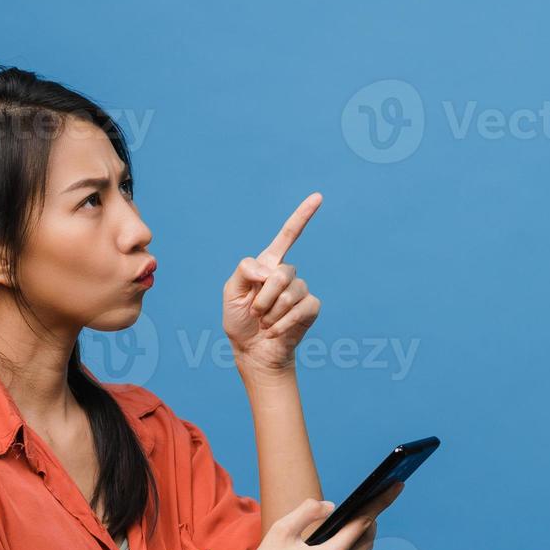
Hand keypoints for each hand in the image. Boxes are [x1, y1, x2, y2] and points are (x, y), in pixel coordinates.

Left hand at [223, 192, 324, 376]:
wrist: (253, 352)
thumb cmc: (240, 321)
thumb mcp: (231, 292)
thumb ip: (244, 271)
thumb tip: (269, 268)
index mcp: (268, 265)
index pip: (288, 235)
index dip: (303, 216)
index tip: (318, 197)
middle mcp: (287, 274)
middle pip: (281, 272)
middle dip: (263, 297)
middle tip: (256, 312)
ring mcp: (301, 290)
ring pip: (290, 292)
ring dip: (271, 313)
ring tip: (265, 322)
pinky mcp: (311, 308)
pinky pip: (301, 308)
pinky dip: (283, 323)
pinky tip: (275, 331)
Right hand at [230, 482, 404, 549]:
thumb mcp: (281, 530)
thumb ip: (308, 511)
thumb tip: (332, 507)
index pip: (363, 522)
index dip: (381, 501)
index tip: (397, 485)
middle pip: (367, 541)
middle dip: (368, 522)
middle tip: (364, 509)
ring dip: (361, 544)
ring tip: (350, 531)